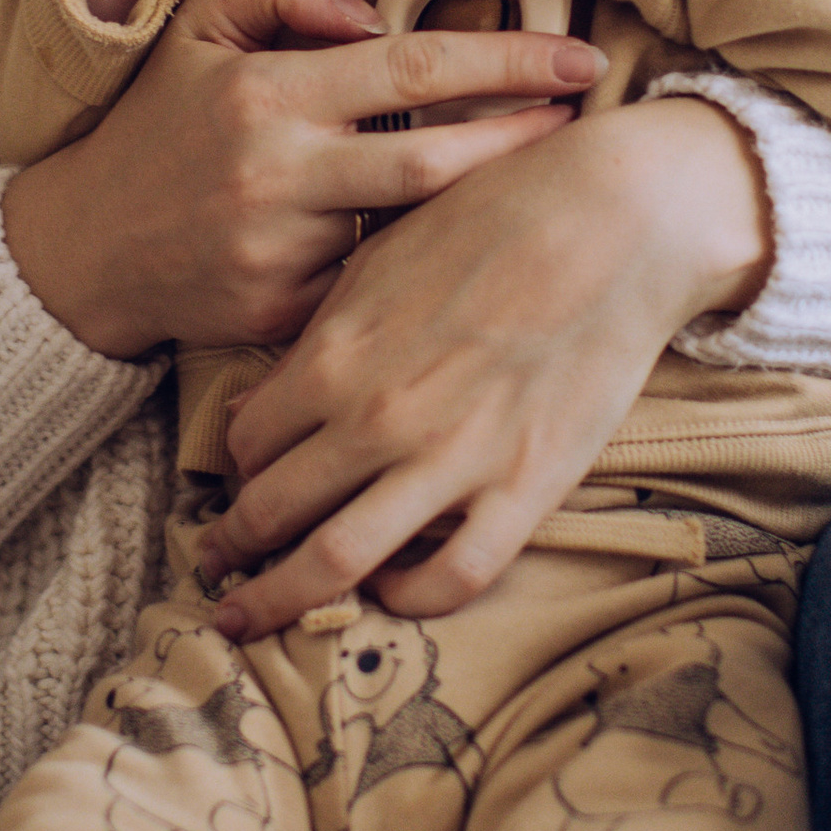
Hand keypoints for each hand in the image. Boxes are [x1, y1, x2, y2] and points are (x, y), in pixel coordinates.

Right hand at [1, 0, 605, 358]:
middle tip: (586, 120)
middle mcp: (277, 172)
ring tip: (537, 182)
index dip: (508, 62)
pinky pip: (377, 289)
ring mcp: (281, 252)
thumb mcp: (198, 26)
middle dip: (525, 140)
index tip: (577, 56)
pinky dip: (422, 271)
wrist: (83, 248)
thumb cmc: (160, 125)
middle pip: (435, 159)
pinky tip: (462, 256)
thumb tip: (371, 5)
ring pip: (413, 228)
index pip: (411, 66)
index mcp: (267, 92)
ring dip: (480, 209)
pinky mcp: (282, 316)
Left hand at [202, 96, 770, 637]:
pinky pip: (453, 578)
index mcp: (335, 356)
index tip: (241, 482)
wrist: (613, 215)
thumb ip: (317, 337)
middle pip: (271, 511)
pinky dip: (410, 598)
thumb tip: (258, 403)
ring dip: (282, 598)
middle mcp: (377, 417)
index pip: (247, 441)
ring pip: (337, 562)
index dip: (235, 469)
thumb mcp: (380, 260)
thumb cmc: (492, 218)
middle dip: (232, 546)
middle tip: (218, 564)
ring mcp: (451, 459)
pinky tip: (393, 590)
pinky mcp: (525, 487)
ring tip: (258, 615)